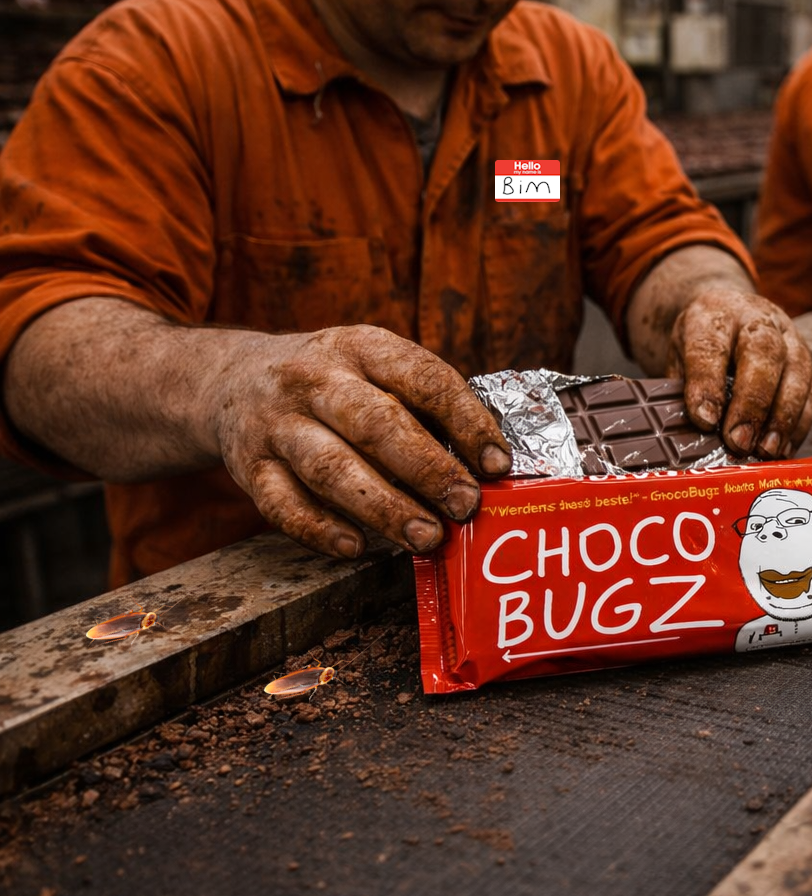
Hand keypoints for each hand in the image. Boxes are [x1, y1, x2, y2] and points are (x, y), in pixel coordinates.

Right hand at [208, 325, 510, 559]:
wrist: (232, 379)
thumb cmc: (333, 383)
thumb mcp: (374, 367)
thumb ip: (424, 407)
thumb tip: (487, 466)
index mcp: (361, 347)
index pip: (422, 378)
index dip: (465, 421)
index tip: (496, 464)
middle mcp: (314, 380)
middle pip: (375, 424)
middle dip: (427, 468)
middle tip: (465, 505)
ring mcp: (276, 423)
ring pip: (331, 468)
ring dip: (383, 508)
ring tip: (427, 537)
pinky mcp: (249, 466)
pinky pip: (282, 505)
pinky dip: (320, 529)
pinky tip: (356, 548)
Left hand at [665, 288, 811, 459]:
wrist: (729, 311)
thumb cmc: (703, 342)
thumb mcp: (680, 357)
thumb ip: (684, 391)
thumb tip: (694, 437)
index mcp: (713, 315)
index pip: (711, 346)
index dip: (708, 384)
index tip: (704, 420)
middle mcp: (756, 319)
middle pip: (763, 354)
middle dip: (752, 403)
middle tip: (739, 441)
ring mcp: (788, 336)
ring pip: (796, 372)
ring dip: (783, 418)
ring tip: (765, 451)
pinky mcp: (808, 359)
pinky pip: (811, 393)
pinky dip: (799, 424)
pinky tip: (783, 449)